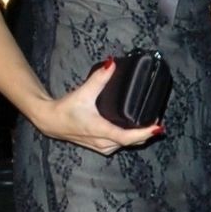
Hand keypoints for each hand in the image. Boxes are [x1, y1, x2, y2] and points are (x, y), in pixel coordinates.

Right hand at [29, 58, 162, 154]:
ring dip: (139, 137)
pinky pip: (120, 145)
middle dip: (146, 133)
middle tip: (159, 121)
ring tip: (151, 124)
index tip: (157, 127)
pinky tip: (136, 130)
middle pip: (131, 143)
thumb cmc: (66, 109)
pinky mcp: (101, 147)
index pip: (127, 137)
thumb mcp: (83, 92)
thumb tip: (111, 64)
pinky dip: (130, 139)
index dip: (144, 133)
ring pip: (126, 145)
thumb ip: (99, 78)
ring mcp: (102, 147)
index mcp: (100, 131)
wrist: (51, 121)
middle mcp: (103, 143)